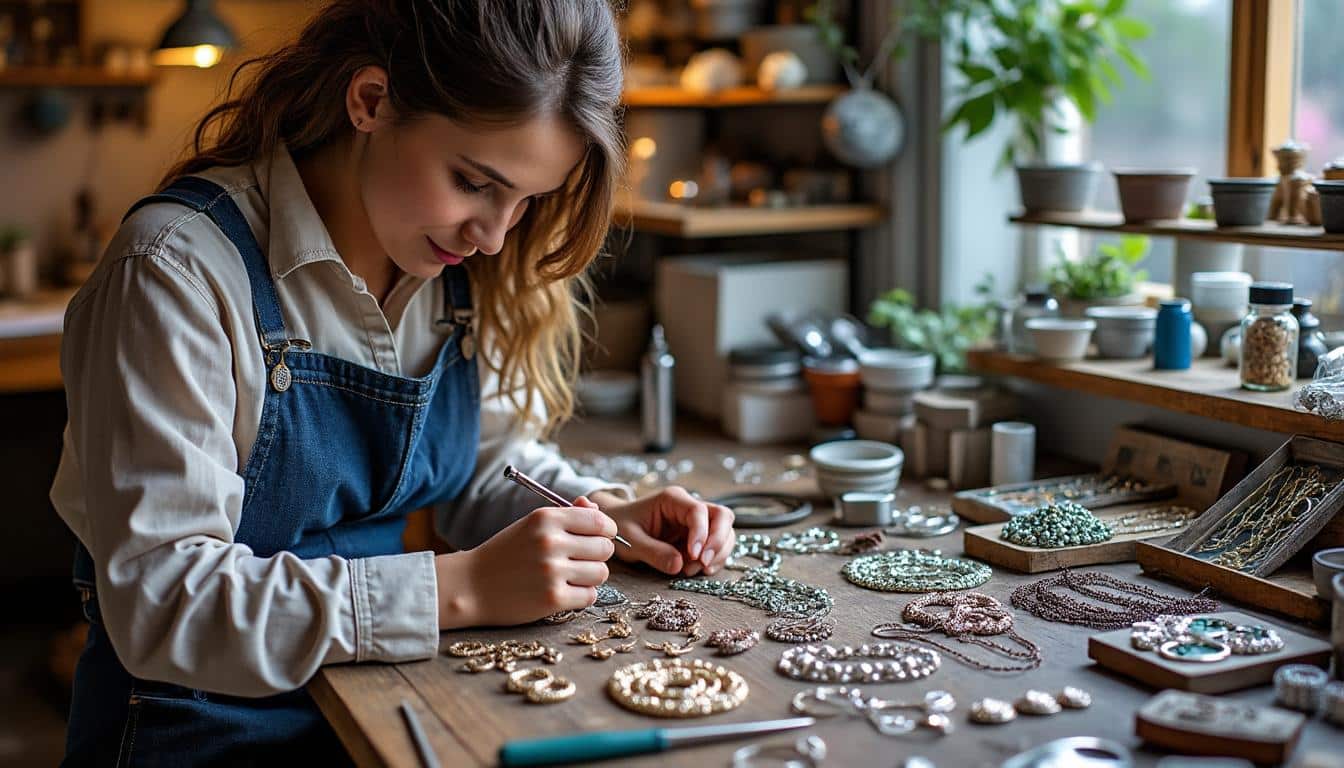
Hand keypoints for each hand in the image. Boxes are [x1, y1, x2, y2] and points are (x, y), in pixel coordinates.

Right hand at [434, 498, 615, 627]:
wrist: (470, 586)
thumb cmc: (505, 554)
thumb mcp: (531, 525)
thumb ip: (567, 515)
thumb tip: (596, 510)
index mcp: (546, 518)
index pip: (600, 521)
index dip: (605, 531)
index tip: (597, 538)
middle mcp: (550, 542)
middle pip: (605, 548)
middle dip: (597, 555)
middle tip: (580, 561)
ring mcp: (551, 571)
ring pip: (601, 573)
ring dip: (590, 577)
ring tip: (571, 577)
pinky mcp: (551, 599)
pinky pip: (590, 596)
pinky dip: (581, 596)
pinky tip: (565, 592)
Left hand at [594, 487, 734, 576]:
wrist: (616, 527)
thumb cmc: (622, 527)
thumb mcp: (631, 541)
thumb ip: (653, 552)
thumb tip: (679, 566)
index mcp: (672, 499)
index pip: (699, 511)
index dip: (702, 533)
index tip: (694, 556)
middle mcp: (689, 507)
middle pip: (723, 517)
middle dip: (719, 541)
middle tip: (703, 563)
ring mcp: (697, 522)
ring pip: (726, 532)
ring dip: (717, 554)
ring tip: (692, 570)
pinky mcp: (699, 537)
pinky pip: (717, 547)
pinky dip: (714, 560)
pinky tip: (698, 571)